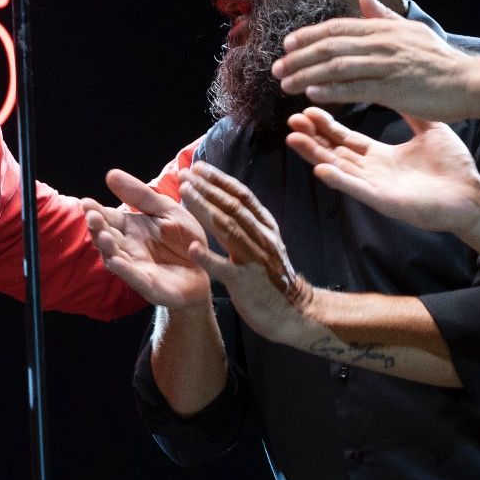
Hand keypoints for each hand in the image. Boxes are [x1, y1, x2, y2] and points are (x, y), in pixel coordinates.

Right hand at [81, 169, 210, 307]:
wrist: (208, 267)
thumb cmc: (184, 238)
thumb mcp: (166, 210)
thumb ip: (140, 195)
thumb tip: (110, 174)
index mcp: (130, 227)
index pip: (107, 218)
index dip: (95, 211)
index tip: (86, 202)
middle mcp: (128, 247)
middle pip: (106, 237)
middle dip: (97, 228)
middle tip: (92, 216)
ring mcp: (137, 267)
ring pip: (115, 257)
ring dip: (107, 248)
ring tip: (102, 236)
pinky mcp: (150, 285)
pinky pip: (134, 278)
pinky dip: (125, 270)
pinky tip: (116, 261)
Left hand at [178, 162, 314, 344]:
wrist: (295, 312)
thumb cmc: (272, 277)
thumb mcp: (264, 243)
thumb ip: (248, 224)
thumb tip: (226, 200)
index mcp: (265, 227)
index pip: (242, 196)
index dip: (220, 180)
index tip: (198, 167)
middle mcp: (262, 238)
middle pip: (233, 206)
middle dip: (207, 187)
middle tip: (184, 174)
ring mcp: (255, 259)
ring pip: (228, 228)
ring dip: (204, 208)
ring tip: (185, 193)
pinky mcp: (246, 283)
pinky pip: (226, 268)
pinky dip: (208, 257)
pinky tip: (192, 248)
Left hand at [272, 0, 476, 120]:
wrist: (469, 82)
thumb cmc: (438, 61)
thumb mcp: (410, 31)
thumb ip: (383, 16)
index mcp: (383, 28)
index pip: (337, 28)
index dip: (308, 36)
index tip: (287, 45)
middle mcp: (382, 42)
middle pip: (330, 46)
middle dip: (299, 57)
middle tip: (276, 68)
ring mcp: (387, 64)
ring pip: (337, 67)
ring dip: (307, 74)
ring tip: (285, 83)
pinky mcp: (393, 88)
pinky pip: (356, 87)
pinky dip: (332, 89)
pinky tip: (312, 93)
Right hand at [285, 106, 479, 234]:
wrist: (471, 195)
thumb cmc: (453, 168)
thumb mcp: (429, 131)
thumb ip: (411, 112)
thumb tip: (402, 87)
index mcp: (381, 157)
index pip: (346, 139)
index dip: (327, 125)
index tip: (308, 107)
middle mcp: (372, 172)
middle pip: (335, 152)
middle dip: (312, 137)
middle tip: (292, 119)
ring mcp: (375, 187)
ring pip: (338, 169)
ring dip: (315, 155)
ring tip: (294, 139)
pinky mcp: (383, 200)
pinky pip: (356, 189)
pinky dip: (338, 180)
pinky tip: (320, 169)